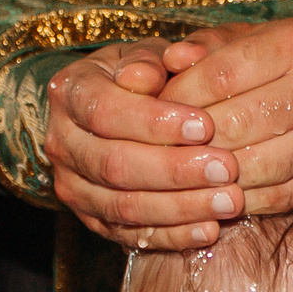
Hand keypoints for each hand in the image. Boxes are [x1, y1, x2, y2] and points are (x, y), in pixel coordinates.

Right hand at [46, 40, 240, 247]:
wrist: (118, 110)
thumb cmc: (143, 76)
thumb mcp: (146, 55)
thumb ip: (149, 60)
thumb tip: (148, 75)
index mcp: (70, 92)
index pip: (106, 111)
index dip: (156, 122)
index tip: (206, 126)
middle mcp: (63, 142)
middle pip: (114, 165)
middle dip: (175, 170)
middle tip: (227, 169)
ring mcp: (73, 186)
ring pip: (122, 206)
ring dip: (180, 207)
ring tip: (229, 201)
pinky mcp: (93, 219)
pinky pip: (130, 235)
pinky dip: (172, 236)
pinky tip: (210, 229)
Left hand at [156, 18, 292, 216]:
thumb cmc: (280, 67)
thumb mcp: (245, 42)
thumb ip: (205, 48)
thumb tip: (170, 60)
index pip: (221, 75)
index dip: (179, 96)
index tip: (152, 109)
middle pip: (235, 123)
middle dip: (188, 139)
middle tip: (157, 147)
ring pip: (253, 165)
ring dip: (209, 174)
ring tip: (179, 172)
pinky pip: (271, 197)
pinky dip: (235, 198)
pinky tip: (211, 191)